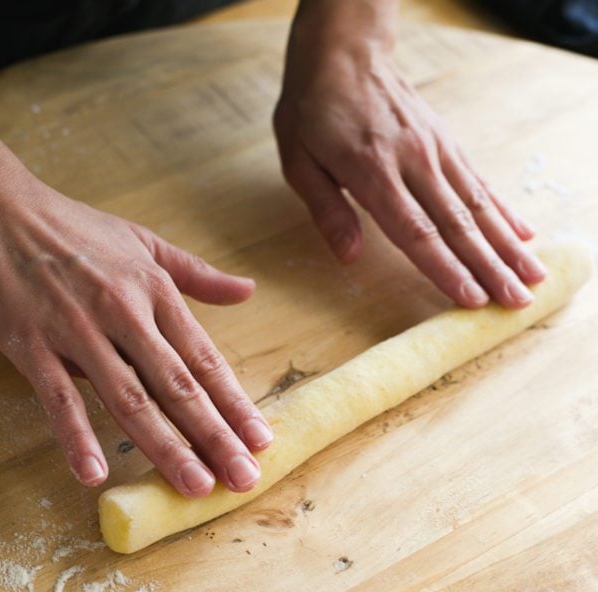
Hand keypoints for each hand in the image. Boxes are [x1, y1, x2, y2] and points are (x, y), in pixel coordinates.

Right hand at [0, 143, 272, 495]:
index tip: (261, 439)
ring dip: (164, 446)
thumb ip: (198, 275)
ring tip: (194, 485)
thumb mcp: (145, 243)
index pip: (204, 359)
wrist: (0, 210)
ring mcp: (78, 331)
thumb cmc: (77, 230)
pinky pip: (58, 398)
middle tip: (242, 478)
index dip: (235, 403)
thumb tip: (248, 291)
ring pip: (128, 399)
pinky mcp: (31, 345)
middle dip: (214, 436)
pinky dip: (76, 436)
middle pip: (177, 387)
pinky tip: (96, 473)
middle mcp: (124, 314)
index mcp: (155, 292)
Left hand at [274, 3, 545, 308]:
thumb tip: (349, 257)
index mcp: (372, 173)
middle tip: (516, 301)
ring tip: (533, 275)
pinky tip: (523, 233)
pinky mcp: (447, 141)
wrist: (343, 51)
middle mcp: (413, 162)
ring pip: (478, 204)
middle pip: (457, 224)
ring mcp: (435, 149)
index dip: (445, 269)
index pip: (416, 232)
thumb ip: (327, 210)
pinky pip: (479, 180)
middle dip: (489, 267)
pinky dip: (503, 209)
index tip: (472, 298)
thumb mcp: (298, 161)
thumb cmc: (313, 111)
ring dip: (507, 244)